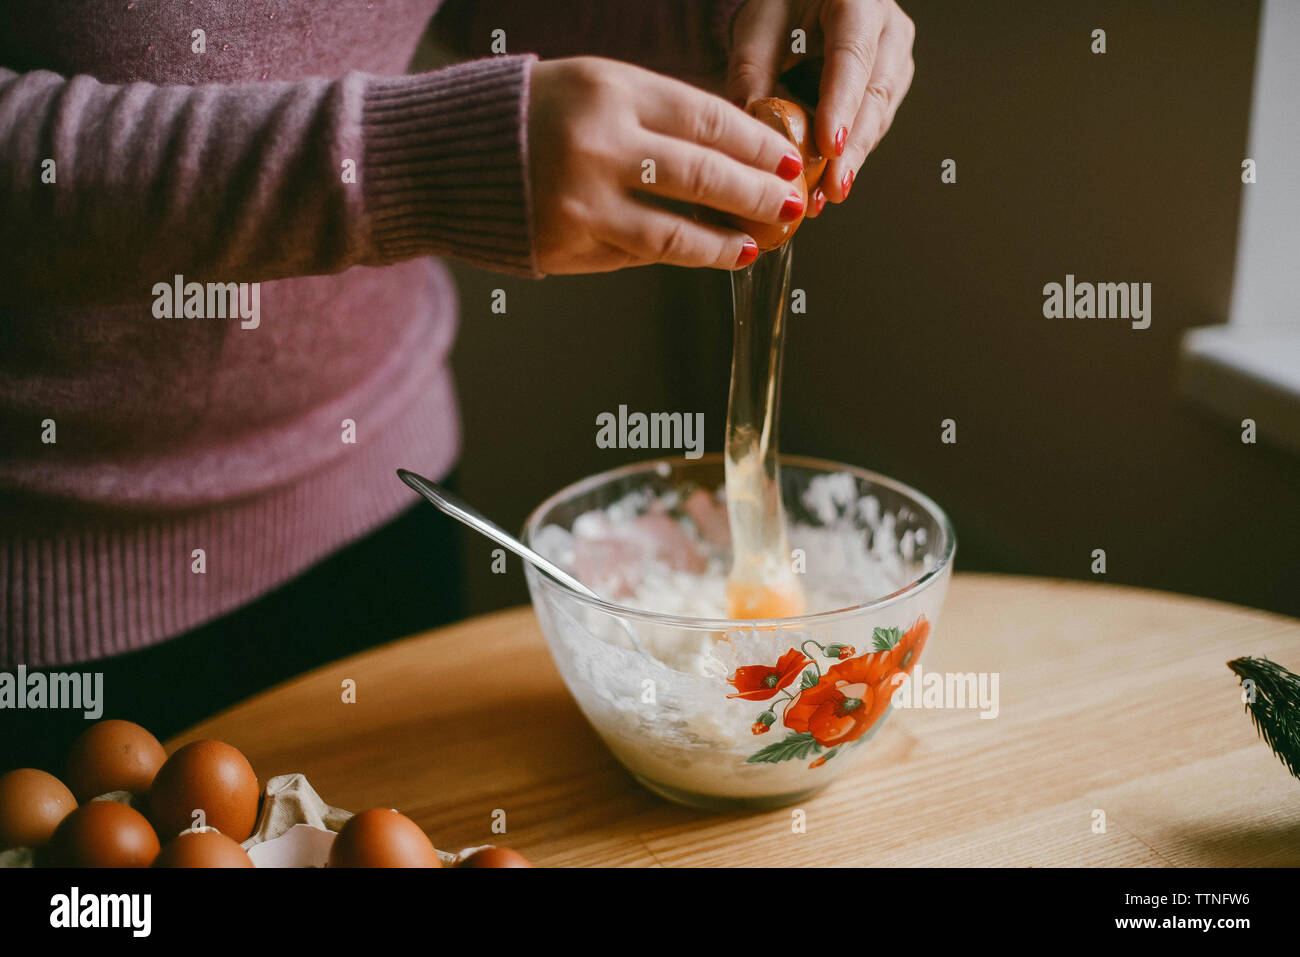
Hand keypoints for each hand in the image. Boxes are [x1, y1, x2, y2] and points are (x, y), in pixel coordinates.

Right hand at [527, 56, 808, 273]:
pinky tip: (703, 255)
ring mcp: (582, 203)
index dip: (758, 144)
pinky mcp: (566, 245)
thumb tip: (734, 152)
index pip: (707, 119)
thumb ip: (656, 117)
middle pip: (703, 177)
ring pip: (676, 234)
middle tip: (792, 204)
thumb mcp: (592, 88)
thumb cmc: (527, 115)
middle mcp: (599, 146)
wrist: (439, 156)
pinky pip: (636, 254)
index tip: (789, 159)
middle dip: (758, 194)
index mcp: (609, 90)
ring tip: (757, 244)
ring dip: (725, 243)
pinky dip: (675, 254)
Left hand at [725, 0, 914, 215]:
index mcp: (858, 1)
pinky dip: (849, 154)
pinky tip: (828, 183)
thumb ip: (752, 74)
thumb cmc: (782, 6)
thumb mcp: (758, 28)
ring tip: (823, 197)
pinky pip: (873, 124)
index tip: (829, 147)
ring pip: (879, 116)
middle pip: (874, 95)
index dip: (841, 105)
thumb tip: (749, 132)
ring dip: (851, 160)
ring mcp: (896, 57)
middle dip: (852, 149)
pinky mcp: (891, 83)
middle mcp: (888, 28)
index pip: (852, 58)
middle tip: (830, 190)